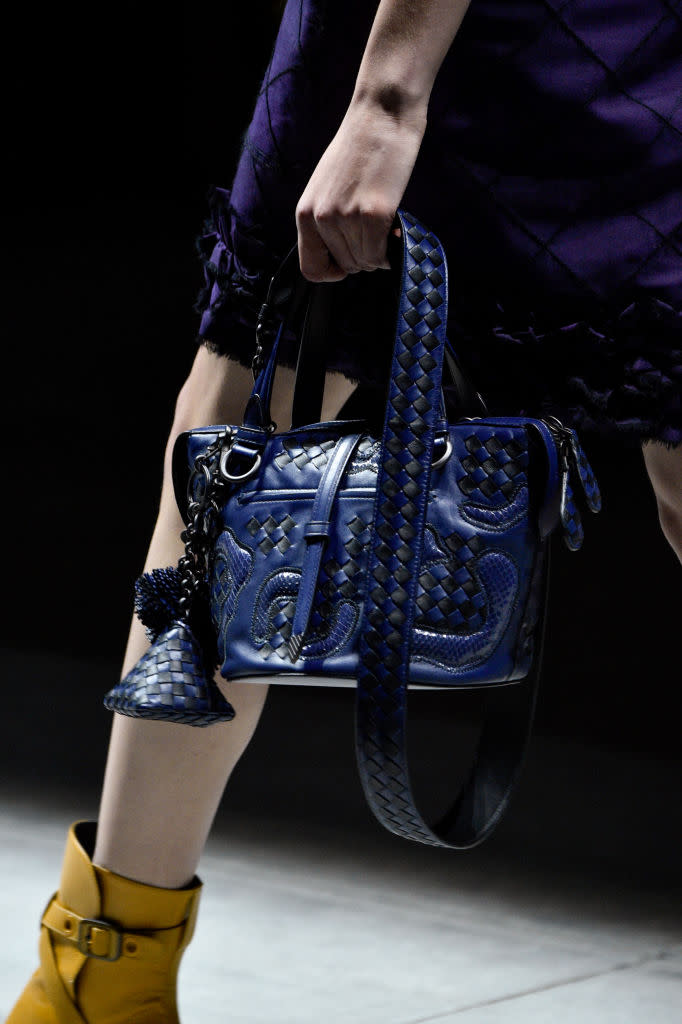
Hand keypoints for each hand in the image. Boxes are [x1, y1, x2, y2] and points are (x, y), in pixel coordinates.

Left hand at [295, 97, 425, 281]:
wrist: (381, 114)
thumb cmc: (359, 149)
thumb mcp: (326, 188)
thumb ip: (327, 220)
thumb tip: (343, 253)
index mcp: (305, 213)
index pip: (311, 269)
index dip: (332, 271)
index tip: (347, 261)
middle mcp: (321, 219)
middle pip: (346, 266)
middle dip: (364, 256)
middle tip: (376, 234)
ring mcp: (347, 218)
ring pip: (365, 262)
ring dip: (379, 251)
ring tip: (385, 225)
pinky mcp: (374, 214)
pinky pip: (380, 255)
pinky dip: (390, 250)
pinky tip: (395, 229)